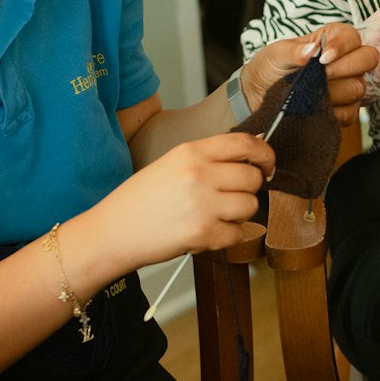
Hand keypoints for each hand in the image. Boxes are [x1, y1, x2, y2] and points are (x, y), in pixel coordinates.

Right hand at [100, 132, 275, 267]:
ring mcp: (202, 204)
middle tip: (230, 198)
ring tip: (214, 216)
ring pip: (251, 206)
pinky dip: (227, 237)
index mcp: (191, 151)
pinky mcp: (203, 233)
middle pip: (253, 178)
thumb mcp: (172, 164)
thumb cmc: (140, 200)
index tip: (267, 166)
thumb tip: (255, 148)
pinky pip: (238, 233)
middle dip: (249, 190)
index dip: (265, 154)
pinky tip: (205, 233)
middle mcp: (199, 173)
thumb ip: (210, 157)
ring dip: (239, 214)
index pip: (245, 143)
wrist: (111, 232)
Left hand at [243, 23, 379, 126]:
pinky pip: (351, 113)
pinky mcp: (346, 110)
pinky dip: (331, 112)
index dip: (343, 46)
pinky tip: (314, 107)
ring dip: (332, 92)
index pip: (353, 37)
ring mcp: (349, 86)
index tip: (323, 57)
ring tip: (309, 92)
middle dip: (344, 68)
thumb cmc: (271, 68)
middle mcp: (346, 61)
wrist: (259, 96)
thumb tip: (312, 50)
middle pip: (368, 59)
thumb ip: (294, 51)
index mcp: (333, 39)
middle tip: (320, 75)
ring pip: (358, 88)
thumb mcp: (276, 54)